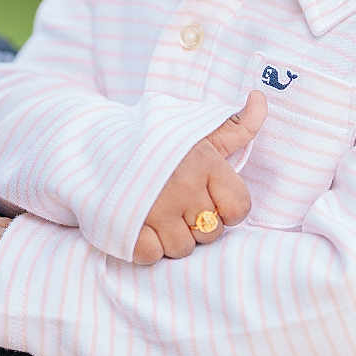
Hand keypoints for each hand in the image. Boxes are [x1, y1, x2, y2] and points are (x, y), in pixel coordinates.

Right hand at [132, 91, 265, 264]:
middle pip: (211, 233)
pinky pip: (152, 255)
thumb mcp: (198, 130)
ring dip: (172, 237)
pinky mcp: (127, 227)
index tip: (209, 196)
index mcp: (204, 163)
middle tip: (178, 203)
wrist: (94, 141)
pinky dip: (146, 246)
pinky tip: (140, 225)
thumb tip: (260, 99)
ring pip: (182, 249)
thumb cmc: (155, 139)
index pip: (239, 207)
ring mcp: (154, 209)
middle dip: (197, 223)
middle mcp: (182, 187)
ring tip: (158, 213)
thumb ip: (236, 125)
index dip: (227, 207)